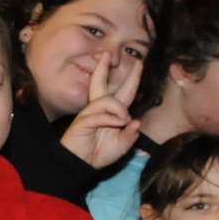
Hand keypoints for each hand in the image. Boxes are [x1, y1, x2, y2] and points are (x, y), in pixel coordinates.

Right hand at [59, 52, 143, 169]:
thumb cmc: (99, 154)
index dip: (131, 78)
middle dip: (104, 68)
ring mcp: (89, 114)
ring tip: (124, 120)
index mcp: (110, 113)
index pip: (122, 92)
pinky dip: (111, 119)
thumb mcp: (122, 145)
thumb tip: (136, 121)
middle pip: (100, 83)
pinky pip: (99, 114)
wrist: (81, 165)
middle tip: (107, 54)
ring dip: (119, 108)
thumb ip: (130, 134)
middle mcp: (98, 109)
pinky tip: (117, 124)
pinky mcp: (82, 122)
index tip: (138, 64)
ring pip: (106, 100)